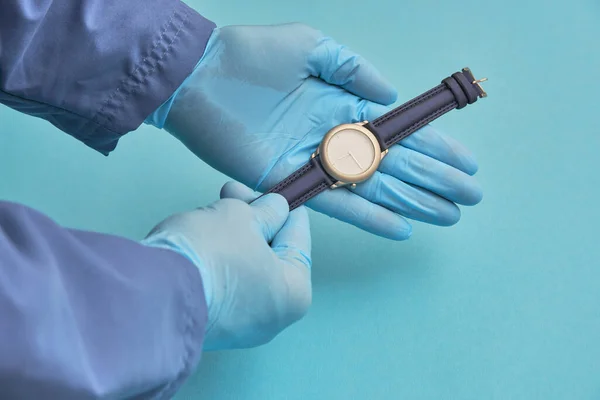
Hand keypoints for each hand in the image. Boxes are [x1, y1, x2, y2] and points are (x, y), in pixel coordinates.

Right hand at [142, 181, 311, 350]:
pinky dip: (217, 258)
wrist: (152, 295)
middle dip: (252, 218)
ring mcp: (238, 326)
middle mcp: (271, 318)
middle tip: (234, 192)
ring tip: (214, 208)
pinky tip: (202, 235)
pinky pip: (222, 283)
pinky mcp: (208, 325)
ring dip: (232, 235)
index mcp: (294, 294)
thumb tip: (275, 209)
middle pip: (270, 255)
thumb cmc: (210, 254)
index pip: (299, 240)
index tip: (276, 190)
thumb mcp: (241, 217)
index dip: (287, 209)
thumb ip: (265, 211)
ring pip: (244, 268)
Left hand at [155, 23, 482, 239]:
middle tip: (471, 199)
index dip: (434, 148)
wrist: (199, 77)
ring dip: (413, 203)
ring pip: (375, 188)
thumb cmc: (250, 56)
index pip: (400, 132)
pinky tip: (399, 228)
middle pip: (396, 165)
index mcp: (343, 106)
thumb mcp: (310, 46)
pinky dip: (368, 216)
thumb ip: (353, 69)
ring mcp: (314, 162)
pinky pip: (336, 202)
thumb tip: (391, 95)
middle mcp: (334, 139)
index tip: (467, 162)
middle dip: (435, 181)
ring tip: (448, 216)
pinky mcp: (289, 180)